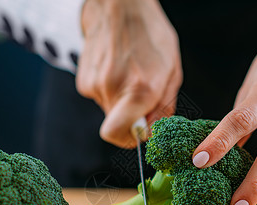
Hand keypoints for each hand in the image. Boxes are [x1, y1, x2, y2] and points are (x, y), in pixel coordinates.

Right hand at [76, 0, 181, 147]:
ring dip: (121, 101)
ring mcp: (94, 85)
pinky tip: (118, 69)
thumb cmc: (150, 35)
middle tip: (142, 96)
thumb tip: (151, 132)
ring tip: (130, 75)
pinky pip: (100, 98)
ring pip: (110, 112)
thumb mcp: (172, 71)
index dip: (131, 138)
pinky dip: (110, 90)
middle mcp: (113, 89)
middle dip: (131, 118)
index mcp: (140, 88)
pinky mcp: (83, 81)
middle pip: (118, 126)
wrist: (118, 7)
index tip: (142, 128)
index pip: (120, 135)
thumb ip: (164, 107)